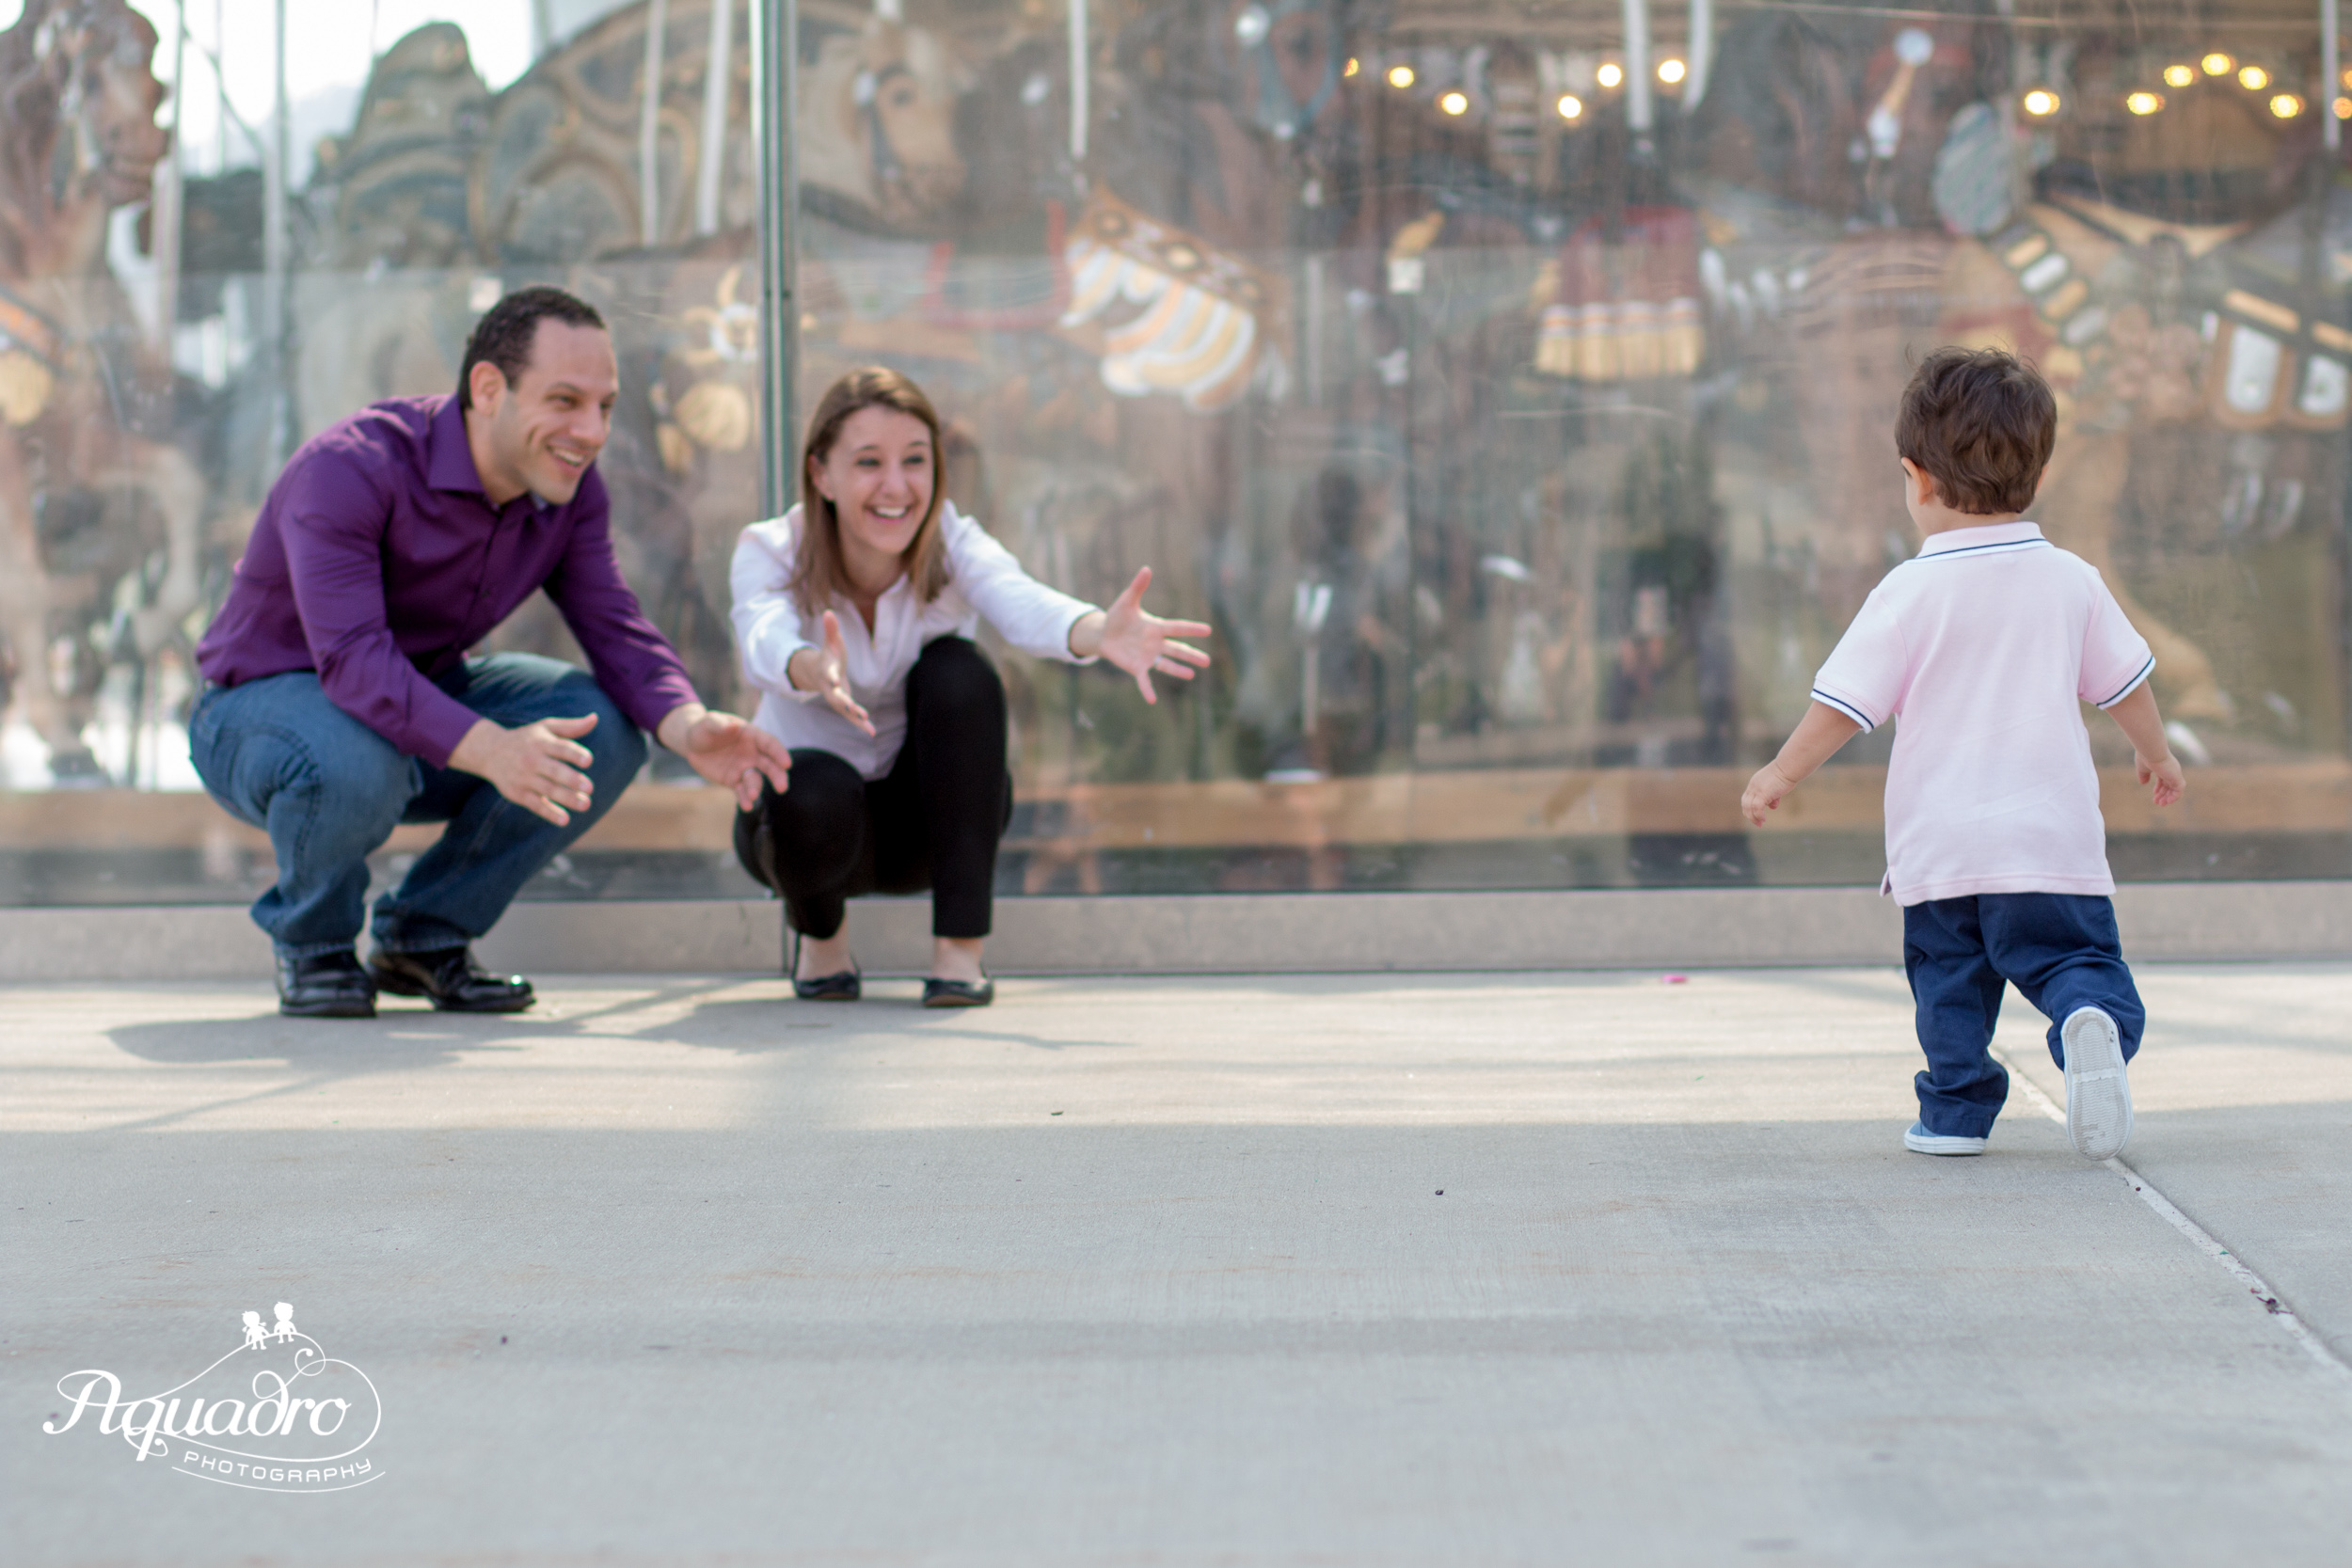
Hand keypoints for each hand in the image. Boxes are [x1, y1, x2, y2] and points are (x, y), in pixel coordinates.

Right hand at [450, 714, 599, 826]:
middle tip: (590, 788)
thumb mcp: (546, 728)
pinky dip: (549, 813)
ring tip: (586, 804)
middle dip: (571, 780)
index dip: (574, 754)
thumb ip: (572, 727)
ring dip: (567, 798)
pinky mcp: (518, 793)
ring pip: (547, 790)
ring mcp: (524, 778)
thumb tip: (595, 718)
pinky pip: (535, 805)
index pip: (561, 748)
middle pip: (554, 771)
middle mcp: (532, 760)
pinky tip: (565, 819)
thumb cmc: (527, 739)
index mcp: (542, 743)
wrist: (489, 751)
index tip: (588, 761)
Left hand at [671, 707, 793, 809]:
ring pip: (755, 780)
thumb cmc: (703, 728)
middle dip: (777, 776)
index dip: (779, 753)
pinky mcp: (734, 781)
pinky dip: (745, 799)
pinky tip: (746, 806)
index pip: (770, 744)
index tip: (787, 764)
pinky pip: (742, 791)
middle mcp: (752, 753)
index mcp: (751, 736)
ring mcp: (744, 768)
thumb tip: (733, 726)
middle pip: (770, 765)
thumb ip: (719, 724)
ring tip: (752, 796)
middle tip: (782, 787)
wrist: (691, 744)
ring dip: (756, 789)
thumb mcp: (708, 723)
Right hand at [789, 611, 875, 735]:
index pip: (828, 674)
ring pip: (844, 710)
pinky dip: (861, 724)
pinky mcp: (843, 705)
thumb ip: (830, 629)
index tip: (834, 681)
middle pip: (836, 697)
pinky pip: (851, 716)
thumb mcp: (830, 642)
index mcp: (827, 671)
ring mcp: (835, 698)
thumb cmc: (828, 655)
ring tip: (869, 727)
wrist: (818, 673)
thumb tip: (828, 611)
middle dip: (845, 703)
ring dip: (856, 718)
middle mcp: (829, 688)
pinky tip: (872, 732)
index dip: (831, 677)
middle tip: (854, 709)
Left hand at [1074, 567, 1213, 703]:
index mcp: (1156, 627)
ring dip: (1178, 670)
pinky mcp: (1136, 667)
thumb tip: (1146, 568)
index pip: (1177, 628)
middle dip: (1191, 655)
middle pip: (1177, 649)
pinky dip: (1147, 689)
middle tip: (1208, 661)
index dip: (1191, 628)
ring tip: (1192, 675)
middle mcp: (1156, 644)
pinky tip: (1152, 700)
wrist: (1103, 633)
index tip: (1207, 630)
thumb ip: (1137, 587)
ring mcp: (1147, 657)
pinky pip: (1144, 680)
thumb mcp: (1126, 601)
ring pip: (1166, 665)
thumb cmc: (1117, 616)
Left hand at [1740, 761, 1795, 826]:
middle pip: (1745, 803)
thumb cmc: (1786, 774)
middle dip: (1750, 815)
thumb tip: (1772, 806)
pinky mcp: (1763, 793)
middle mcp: (1753, 786)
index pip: (1747, 798)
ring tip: (1760, 823)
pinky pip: (1757, 807)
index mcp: (1754, 783)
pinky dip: (1758, 815)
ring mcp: (1757, 789)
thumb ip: (1773, 796)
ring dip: (1753, 817)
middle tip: (1757, 823)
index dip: (1750, 808)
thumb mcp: (1776, 786)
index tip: (1756, 816)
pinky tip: (1763, 819)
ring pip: (1749, 807)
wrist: (1788, 767)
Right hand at [2137, 749, 2185, 807]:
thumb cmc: (2146, 757)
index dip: (2159, 788)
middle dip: (2163, 794)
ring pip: (2175, 789)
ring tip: (2161, 804)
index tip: (2154, 794)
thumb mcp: (2142, 768)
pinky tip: (2168, 801)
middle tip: (2157, 802)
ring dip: (2169, 797)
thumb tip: (2143, 783)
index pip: (2164, 779)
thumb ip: (2143, 775)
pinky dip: (2175, 796)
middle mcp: (2171, 770)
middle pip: (2169, 785)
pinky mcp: (2177, 778)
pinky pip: (2179, 790)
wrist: (2152, 751)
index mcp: (2163, 767)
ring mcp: (2175, 774)